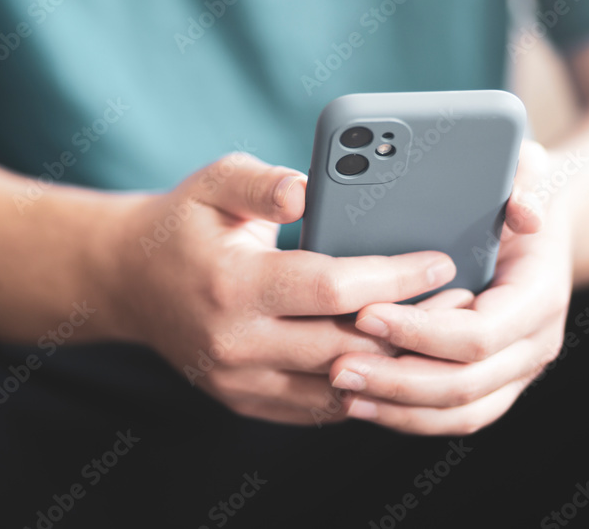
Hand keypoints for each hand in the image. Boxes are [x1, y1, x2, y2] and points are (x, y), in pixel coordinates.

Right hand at [113, 153, 456, 424]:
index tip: (441, 261)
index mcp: (231, 285)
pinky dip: (362, 383)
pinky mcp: (245, 402)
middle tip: (460, 300)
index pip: (332, 287)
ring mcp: (239, 382)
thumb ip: (263, 180)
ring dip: (394, 362)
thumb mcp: (214, 183)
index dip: (394, 276)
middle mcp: (235, 344)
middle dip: (411, 325)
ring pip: (340, 386)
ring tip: (438, 330)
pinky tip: (393, 355)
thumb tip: (308, 187)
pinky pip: (320, 406)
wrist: (129, 281)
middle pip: (346, 346)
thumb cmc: (183, 223)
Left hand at [328, 141, 573, 434]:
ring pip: (459, 413)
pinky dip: (406, 417)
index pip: (479, 334)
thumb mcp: (522, 181)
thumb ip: (523, 183)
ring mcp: (516, 373)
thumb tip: (524, 209)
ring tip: (341, 391)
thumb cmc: (515, 205)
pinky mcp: (493, 389)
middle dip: (398, 379)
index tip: (366, 315)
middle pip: (464, 384)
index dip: (421, 331)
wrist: (538, 240)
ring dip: (397, 408)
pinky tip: (358, 403)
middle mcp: (534, 345)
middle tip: (338, 365)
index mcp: (539, 298)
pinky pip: (452, 418)